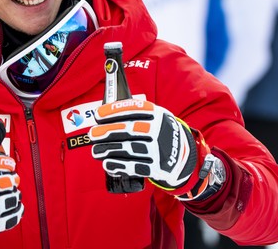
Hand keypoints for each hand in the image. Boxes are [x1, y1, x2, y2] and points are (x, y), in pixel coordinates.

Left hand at [89, 98, 203, 191]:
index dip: (114, 111)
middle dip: (108, 131)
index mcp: (158, 114)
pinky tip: (107, 164)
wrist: (185, 157)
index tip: (97, 115)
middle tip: (93, 134)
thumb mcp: (156, 118)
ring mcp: (160, 150)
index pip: (134, 110)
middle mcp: (161, 131)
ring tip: (95, 151)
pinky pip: (136, 167)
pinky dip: (120, 165)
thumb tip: (103, 114)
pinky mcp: (159, 168)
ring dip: (110, 149)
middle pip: (130, 129)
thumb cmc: (161, 134)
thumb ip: (135, 115)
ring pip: (130, 149)